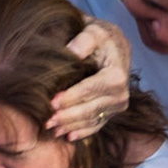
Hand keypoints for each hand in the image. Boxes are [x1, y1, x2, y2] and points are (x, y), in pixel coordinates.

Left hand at [45, 18, 132, 139]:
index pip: (90, 90)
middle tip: (47, 122)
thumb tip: (72, 52)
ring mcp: (117, 105)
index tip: (51, 102)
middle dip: (68, 117)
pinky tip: (68, 136)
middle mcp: (121, 94)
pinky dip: (82, 131)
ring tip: (52, 130)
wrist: (113, 45)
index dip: (71, 97)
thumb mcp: (94, 30)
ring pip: (92, 120)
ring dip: (71, 126)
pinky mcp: (112, 112)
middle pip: (90, 109)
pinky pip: (97, 125)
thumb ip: (84, 40)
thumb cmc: (100, 37)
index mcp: (117, 75)